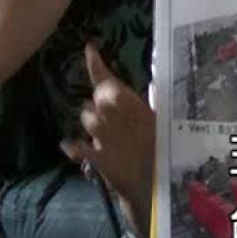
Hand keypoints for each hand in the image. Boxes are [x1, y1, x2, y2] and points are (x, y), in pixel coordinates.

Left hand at [61, 43, 154, 234]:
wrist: (158, 189)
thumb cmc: (167, 154)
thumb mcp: (166, 126)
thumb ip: (155, 108)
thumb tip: (153, 91)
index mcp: (136, 108)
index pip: (111, 81)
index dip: (97, 65)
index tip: (89, 48)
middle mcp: (118, 119)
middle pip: (96, 98)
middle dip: (99, 98)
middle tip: (110, 107)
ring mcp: (106, 139)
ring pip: (87, 118)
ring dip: (91, 120)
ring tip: (103, 129)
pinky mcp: (99, 158)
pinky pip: (77, 147)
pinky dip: (72, 146)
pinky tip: (69, 145)